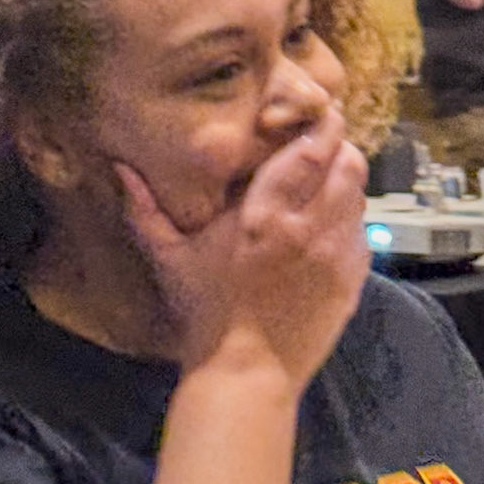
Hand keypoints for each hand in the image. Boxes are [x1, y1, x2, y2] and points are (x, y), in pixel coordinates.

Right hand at [115, 102, 369, 388]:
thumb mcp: (171, 258)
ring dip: (346, 179)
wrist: (248, 374)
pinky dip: (350, 219)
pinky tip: (328, 224)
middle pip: (347, 161)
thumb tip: (119, 166)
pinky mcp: (354, 279)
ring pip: (360, 192)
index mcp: (266, 215)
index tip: (316, 110)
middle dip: (338, 145)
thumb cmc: (206, 314)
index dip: (321, 123)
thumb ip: (146, 209)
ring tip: (327, 177)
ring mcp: (338, 255)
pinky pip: (363, 231)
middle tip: (322, 139)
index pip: (311, 149)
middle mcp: (311, 228)